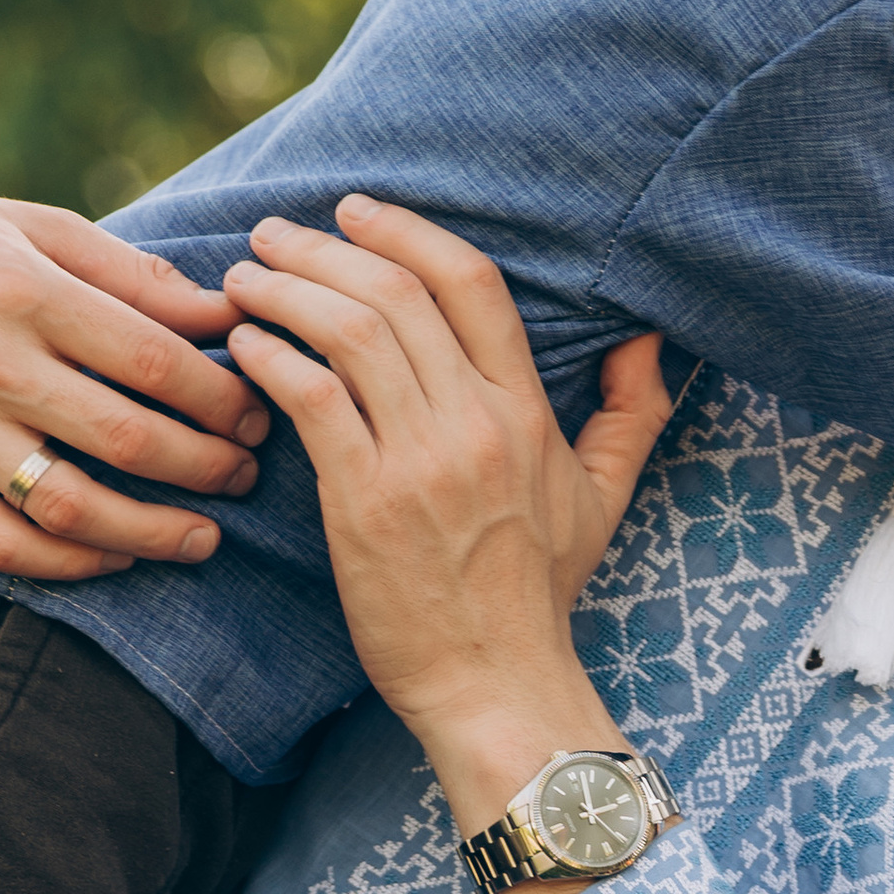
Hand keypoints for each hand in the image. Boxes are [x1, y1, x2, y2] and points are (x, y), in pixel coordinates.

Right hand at [0, 191, 270, 579]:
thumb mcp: (33, 229)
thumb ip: (133, 276)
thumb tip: (231, 311)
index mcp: (25, 291)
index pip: (152, 360)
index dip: (222, 396)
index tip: (258, 413)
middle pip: (125, 437)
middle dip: (206, 465)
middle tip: (247, 474)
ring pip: (69, 504)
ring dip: (152, 531)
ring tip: (205, 536)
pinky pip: (3, 543)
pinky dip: (69, 562)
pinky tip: (118, 555)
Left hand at [220, 198, 672, 841]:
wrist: (498, 682)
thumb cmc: (540, 592)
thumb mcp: (605, 494)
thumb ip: (631, 411)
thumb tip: (648, 338)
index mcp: (526, 412)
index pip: (471, 284)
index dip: (408, 232)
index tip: (356, 211)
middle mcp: (476, 424)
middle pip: (397, 295)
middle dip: (325, 248)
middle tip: (275, 233)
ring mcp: (419, 462)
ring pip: (347, 335)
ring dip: (286, 291)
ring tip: (246, 276)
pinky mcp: (365, 503)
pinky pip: (311, 401)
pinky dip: (271, 358)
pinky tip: (245, 343)